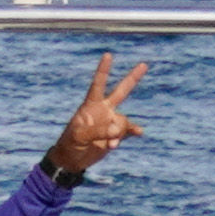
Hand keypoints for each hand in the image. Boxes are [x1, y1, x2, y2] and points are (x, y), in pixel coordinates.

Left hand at [41, 56, 147, 185]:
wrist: (72, 160)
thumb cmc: (70, 144)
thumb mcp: (79, 136)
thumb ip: (98, 131)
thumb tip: (117, 129)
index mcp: (91, 106)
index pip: (98, 84)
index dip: (103, 70)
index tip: (108, 55)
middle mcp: (103, 111)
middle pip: (121, 91)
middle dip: (132, 78)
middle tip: (144, 65)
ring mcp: (110, 123)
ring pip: (123, 122)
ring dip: (119, 133)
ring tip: (109, 145)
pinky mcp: (115, 135)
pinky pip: (128, 131)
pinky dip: (133, 131)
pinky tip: (139, 133)